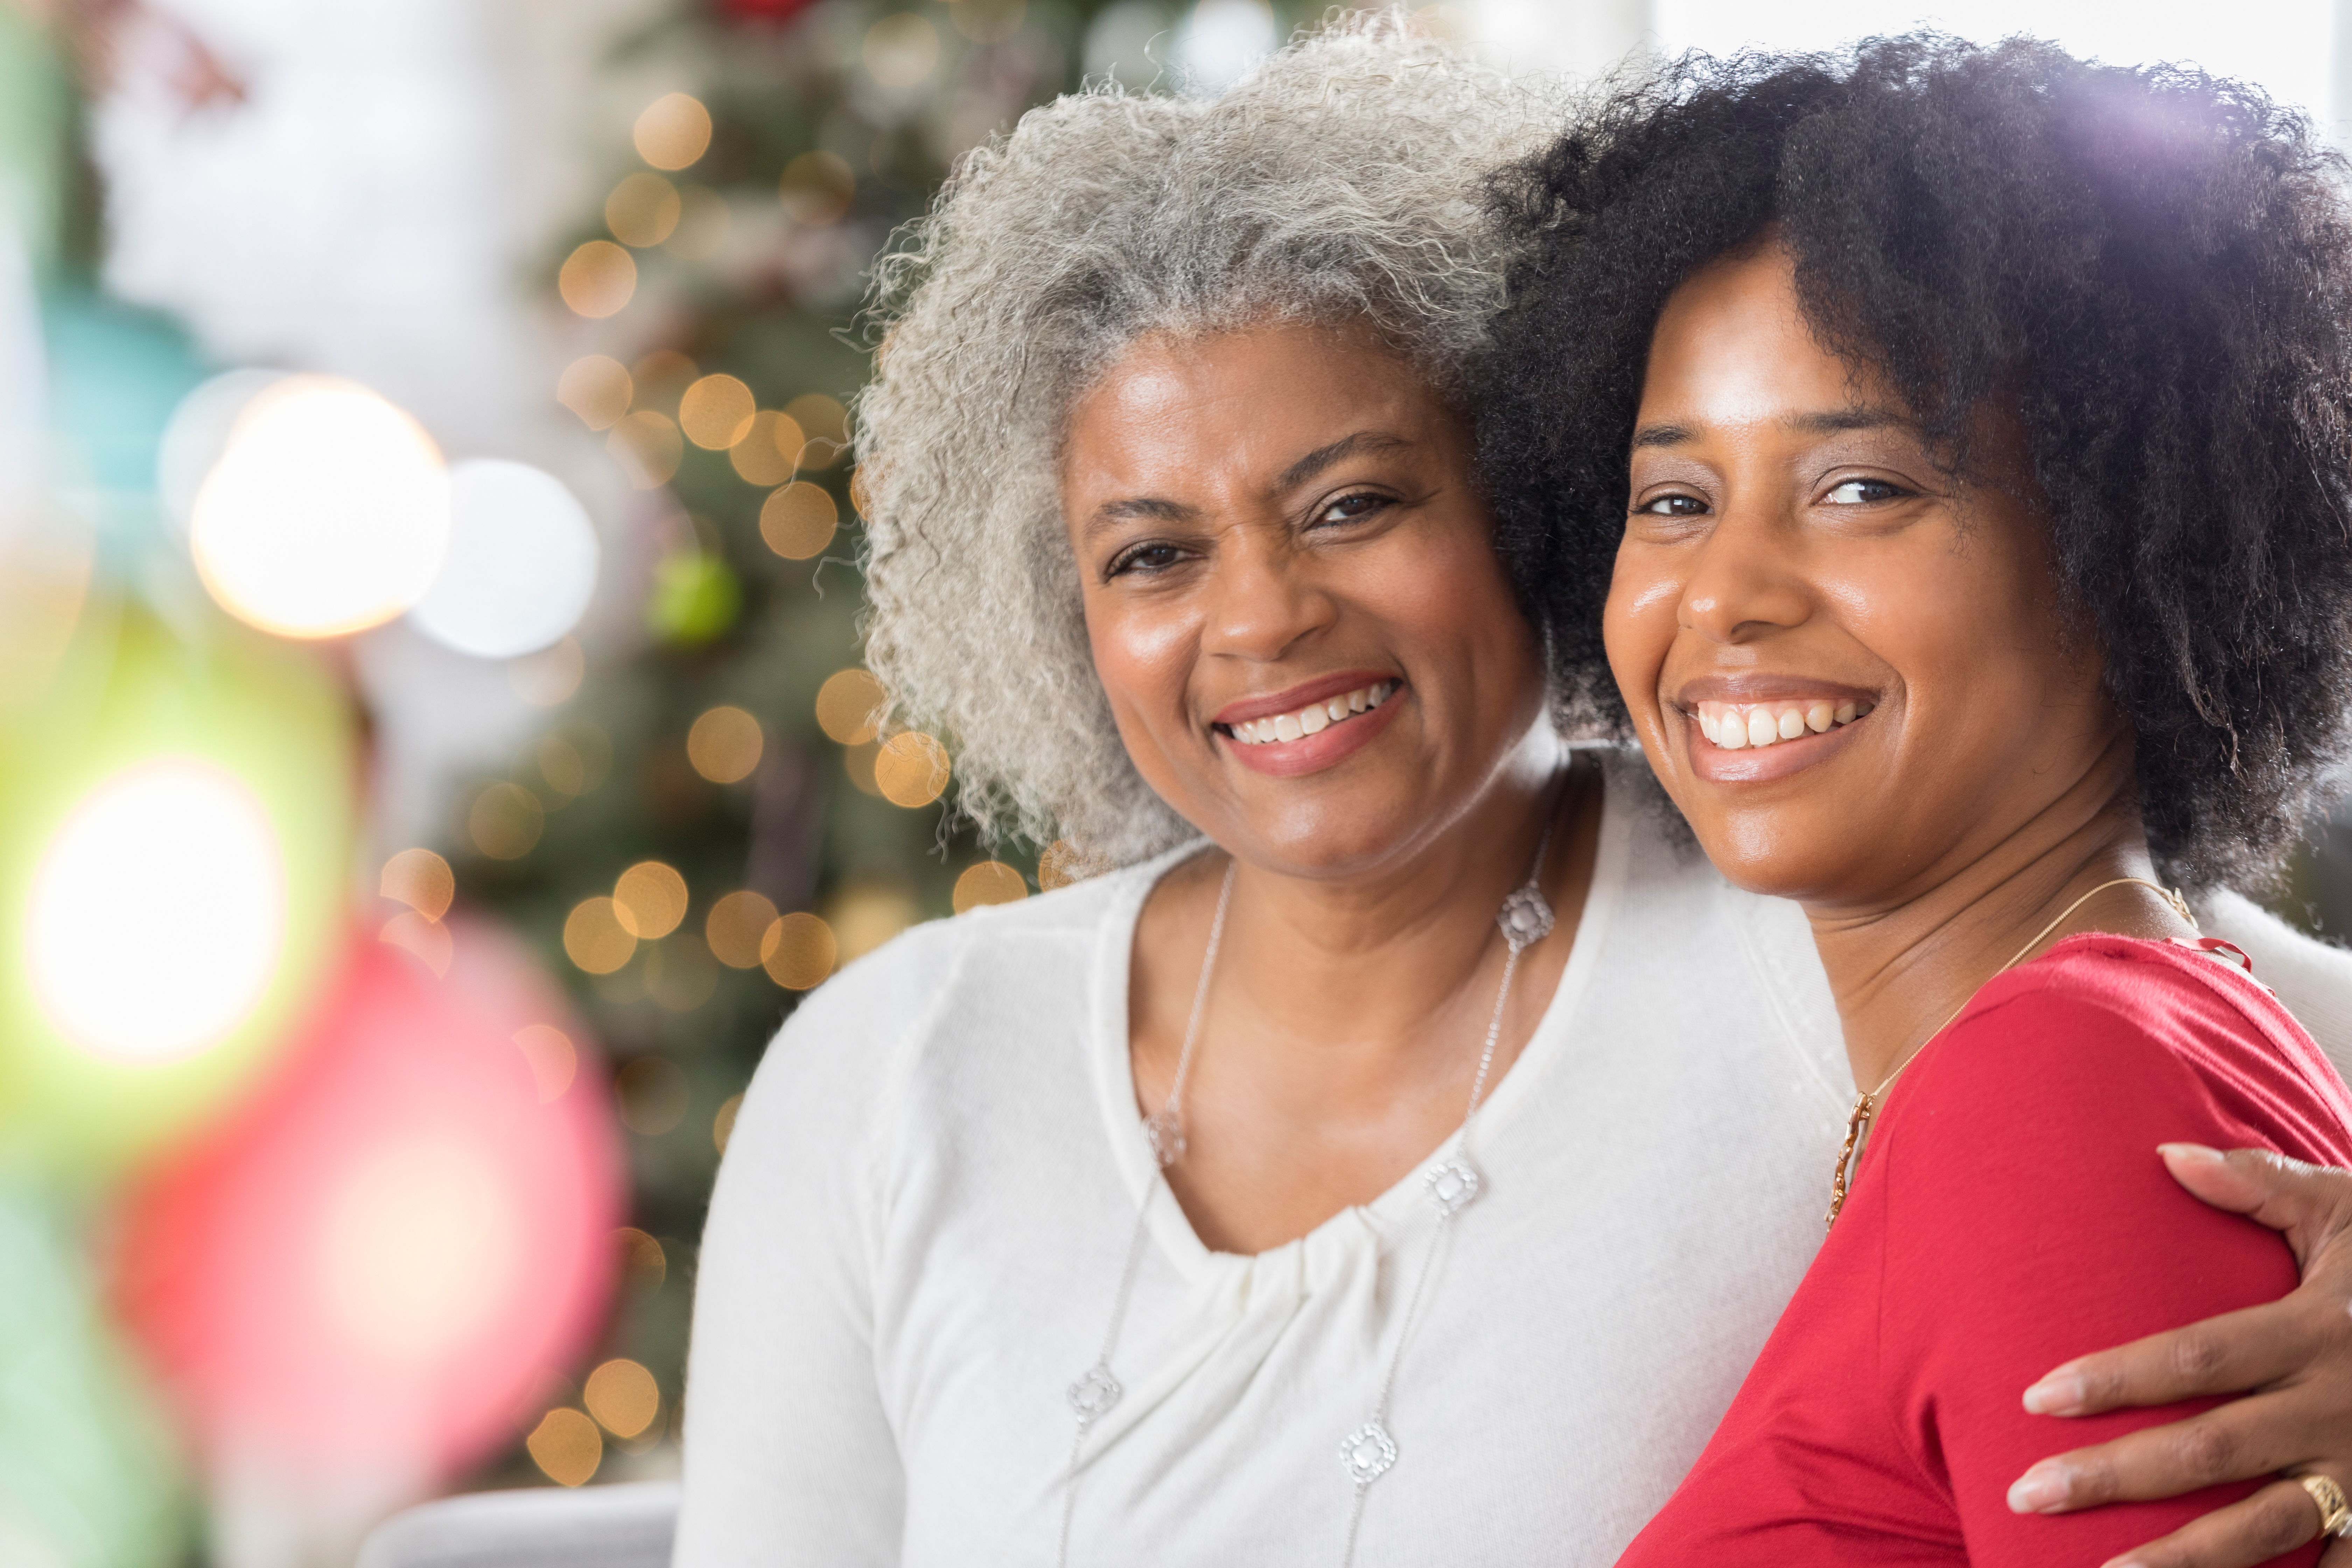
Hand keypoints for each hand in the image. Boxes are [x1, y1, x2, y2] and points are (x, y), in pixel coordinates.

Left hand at [2003, 1144, 2351, 1567]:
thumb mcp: (2349, 1213)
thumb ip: (2261, 1184)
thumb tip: (2167, 1154)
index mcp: (2315, 1333)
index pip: (2197, 1359)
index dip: (2116, 1380)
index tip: (2037, 1397)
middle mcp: (2336, 1409)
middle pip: (2209, 1452)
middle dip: (2115, 1478)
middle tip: (2027, 1493)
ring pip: (2262, 1530)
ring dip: (2181, 1561)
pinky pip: (2336, 1566)